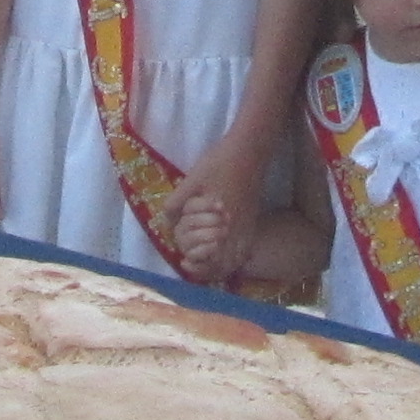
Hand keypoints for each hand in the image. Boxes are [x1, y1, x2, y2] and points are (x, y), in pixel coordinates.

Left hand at [160, 158, 254, 283]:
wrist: (249, 150)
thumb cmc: (219, 163)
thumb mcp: (191, 180)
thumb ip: (176, 203)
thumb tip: (167, 222)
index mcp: (220, 221)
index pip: (209, 256)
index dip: (196, 265)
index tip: (184, 261)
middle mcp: (236, 229)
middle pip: (223, 264)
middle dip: (206, 269)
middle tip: (191, 262)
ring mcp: (247, 226)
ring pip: (236, 259)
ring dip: (220, 266)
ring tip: (205, 262)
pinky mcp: (252, 221)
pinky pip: (245, 248)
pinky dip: (234, 257)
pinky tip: (223, 253)